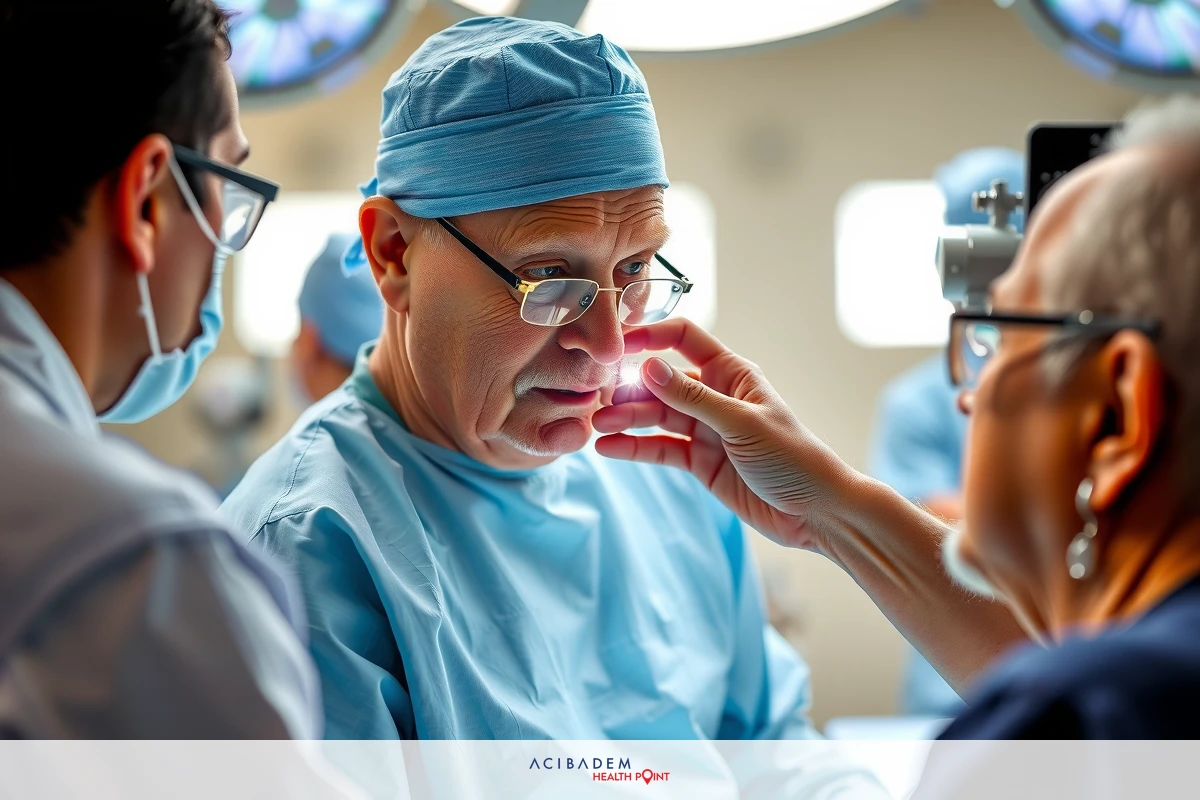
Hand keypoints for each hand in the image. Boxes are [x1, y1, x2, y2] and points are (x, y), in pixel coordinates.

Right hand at [592, 318, 853, 550]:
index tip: (618, 343)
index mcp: (732, 373)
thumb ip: (693, 397)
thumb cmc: (792, 458)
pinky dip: (634, 448)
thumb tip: (649, 367)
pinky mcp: (699, 461)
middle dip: (630, 388)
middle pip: (662, 381)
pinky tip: (608, 449)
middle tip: (598, 399)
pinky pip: (660, 448)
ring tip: (597, 425)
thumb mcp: (741, 423)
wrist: (815, 511)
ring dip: (627, 419)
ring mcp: (705, 429)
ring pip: (656, 416)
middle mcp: (715, 395)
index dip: (651, 336)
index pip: (684, 339)